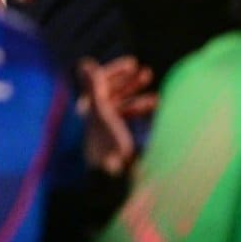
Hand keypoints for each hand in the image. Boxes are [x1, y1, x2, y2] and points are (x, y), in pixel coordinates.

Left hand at [78, 56, 156, 175]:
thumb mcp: (102, 111)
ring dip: (137, 97)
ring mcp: (106, 128)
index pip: (99, 82)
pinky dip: (140, 112)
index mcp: (89, 108)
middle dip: (128, 82)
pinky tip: (155, 110)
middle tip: (146, 72)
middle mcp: (95, 116)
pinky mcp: (117, 139)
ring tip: (156, 97)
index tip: (133, 64)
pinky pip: (128, 120)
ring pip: (122, 105)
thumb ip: (94, 87)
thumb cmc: (108, 144)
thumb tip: (85, 61)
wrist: (115, 179)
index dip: (115, 71)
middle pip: (111, 92)